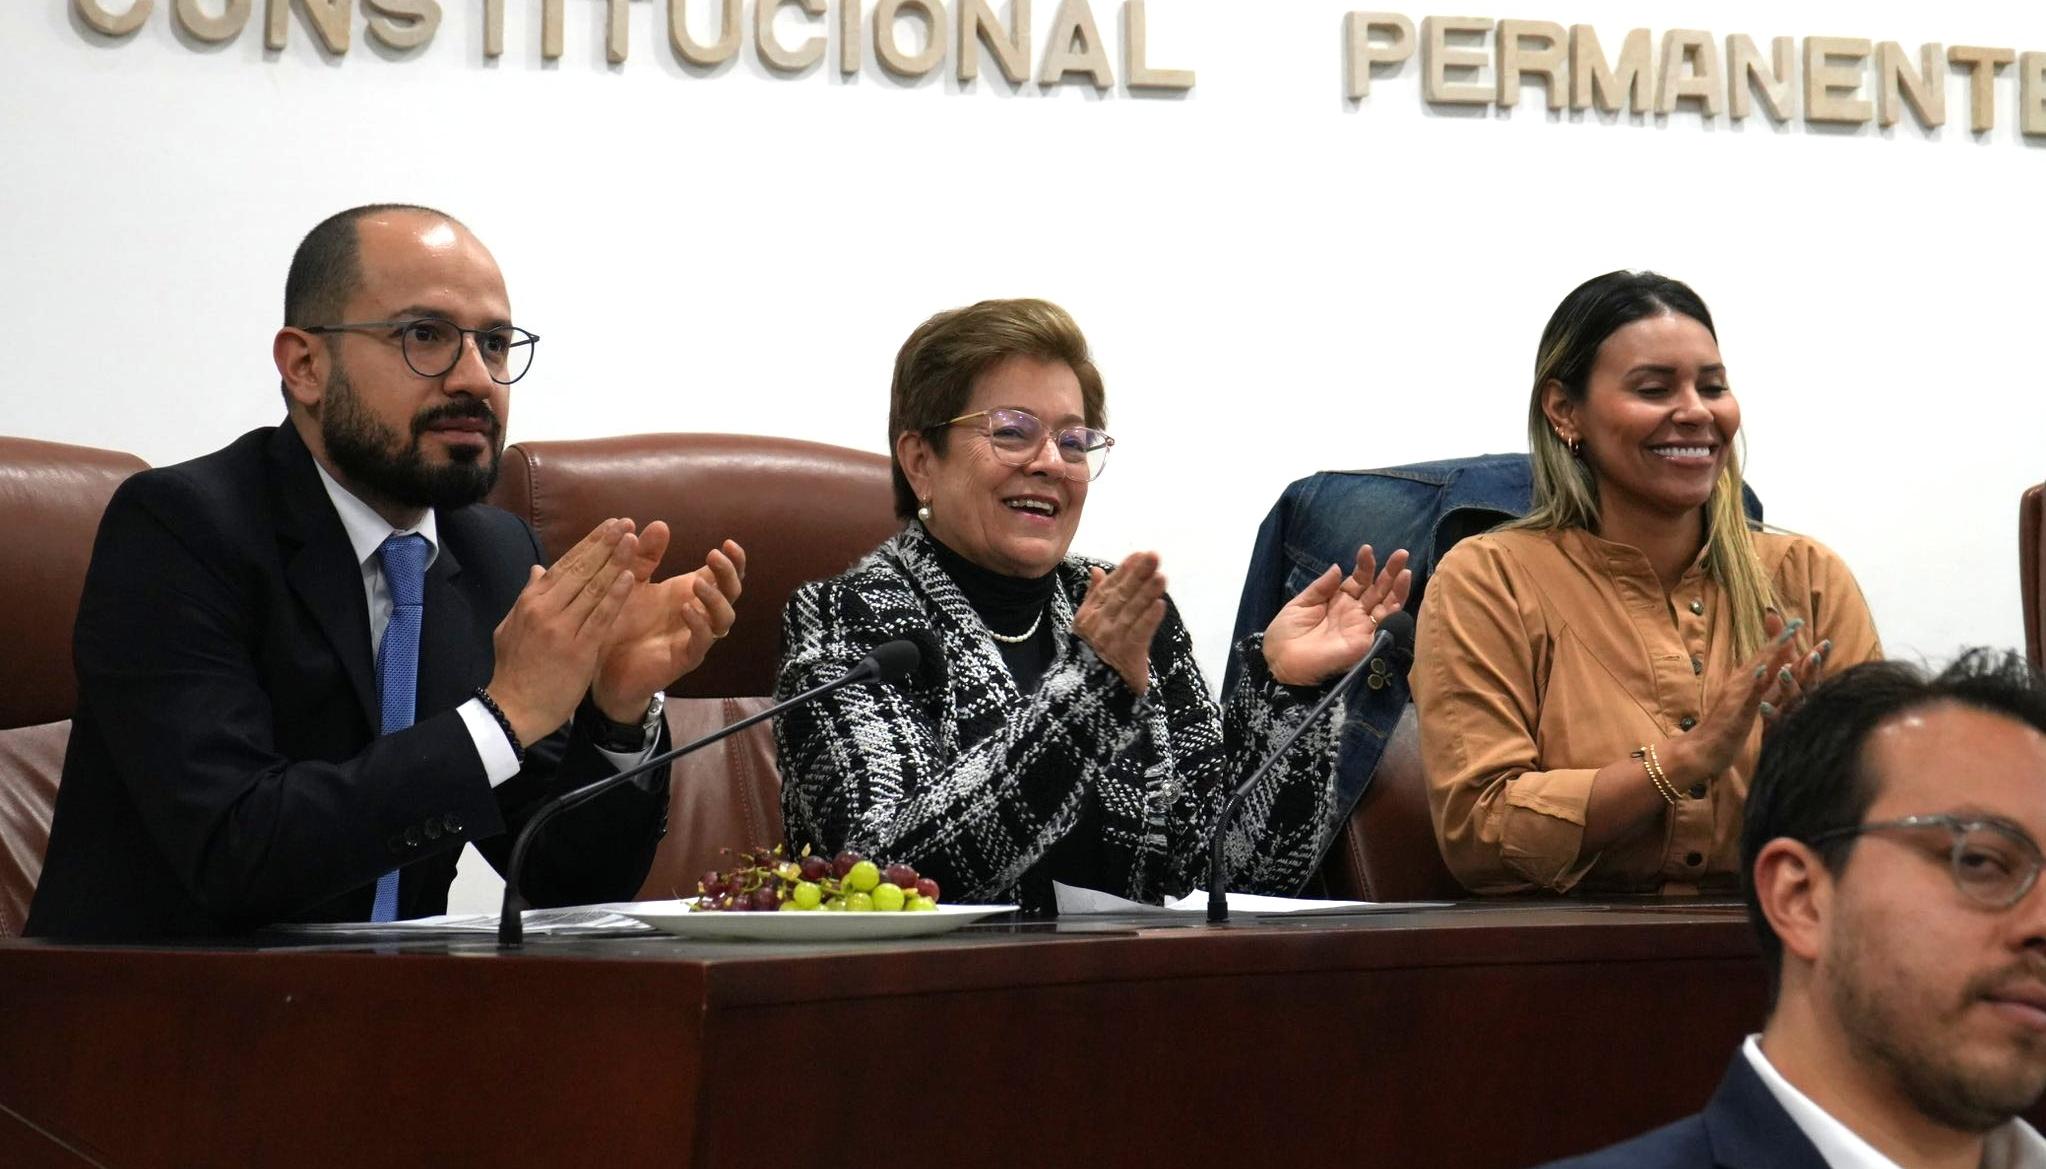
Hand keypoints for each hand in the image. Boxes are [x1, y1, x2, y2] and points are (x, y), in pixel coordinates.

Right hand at [486, 518, 638, 744]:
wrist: (513, 709)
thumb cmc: (514, 669)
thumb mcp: (511, 627)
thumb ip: (528, 596)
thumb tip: (539, 568)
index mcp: (531, 601)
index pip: (565, 564)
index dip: (590, 543)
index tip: (609, 527)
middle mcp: (545, 609)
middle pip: (582, 569)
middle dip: (606, 544)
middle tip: (626, 523)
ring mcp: (562, 628)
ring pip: (593, 588)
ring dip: (615, 561)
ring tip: (633, 540)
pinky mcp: (578, 649)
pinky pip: (601, 616)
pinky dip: (616, 595)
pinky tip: (630, 577)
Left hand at [590, 532, 746, 721]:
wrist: (598, 664)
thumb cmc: (618, 621)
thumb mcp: (629, 581)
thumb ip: (644, 556)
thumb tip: (661, 524)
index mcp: (687, 593)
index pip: (724, 576)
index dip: (733, 560)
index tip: (727, 543)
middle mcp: (697, 614)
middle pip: (731, 594)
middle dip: (728, 574)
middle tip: (713, 556)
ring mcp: (693, 638)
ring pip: (723, 620)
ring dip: (716, 599)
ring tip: (698, 584)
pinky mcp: (682, 659)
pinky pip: (701, 643)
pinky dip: (699, 625)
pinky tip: (686, 610)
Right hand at [1073, 551, 1166, 695]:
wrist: (1093, 695)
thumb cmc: (1093, 655)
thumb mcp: (1087, 625)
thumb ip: (1093, 596)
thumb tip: (1096, 570)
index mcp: (1088, 615)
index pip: (1108, 587)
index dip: (1125, 570)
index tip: (1139, 555)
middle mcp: (1098, 625)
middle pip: (1121, 595)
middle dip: (1138, 575)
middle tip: (1154, 556)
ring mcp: (1111, 641)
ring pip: (1133, 611)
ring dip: (1147, 593)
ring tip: (1161, 576)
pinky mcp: (1126, 656)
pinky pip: (1140, 633)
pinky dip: (1150, 618)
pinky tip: (1161, 605)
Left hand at [1262, 545, 1412, 685]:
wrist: (1280, 662)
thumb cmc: (1285, 635)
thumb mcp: (1300, 604)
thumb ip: (1321, 587)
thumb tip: (1338, 567)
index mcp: (1338, 601)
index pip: (1358, 580)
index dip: (1364, 566)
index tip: (1367, 549)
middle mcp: (1353, 613)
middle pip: (1377, 589)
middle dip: (1389, 571)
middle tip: (1401, 553)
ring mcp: (1361, 626)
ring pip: (1386, 604)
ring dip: (1398, 586)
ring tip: (1405, 568)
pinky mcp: (1366, 641)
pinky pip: (1385, 624)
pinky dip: (1395, 607)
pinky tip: (1401, 592)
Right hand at [1663, 612, 1807, 783]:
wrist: (1699, 751)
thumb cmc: (1723, 730)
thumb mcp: (1746, 706)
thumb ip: (1758, 691)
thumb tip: (1768, 675)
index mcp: (1744, 683)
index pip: (1765, 658)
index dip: (1781, 641)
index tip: (1796, 623)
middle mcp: (1740, 684)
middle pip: (1764, 659)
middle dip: (1782, 640)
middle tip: (1798, 621)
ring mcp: (1738, 697)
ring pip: (1758, 672)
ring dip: (1773, 654)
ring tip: (1788, 638)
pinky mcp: (1737, 714)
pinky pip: (1749, 697)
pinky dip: (1756, 683)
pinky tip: (1764, 671)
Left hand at [1759, 615, 1830, 728]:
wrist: (1774, 735)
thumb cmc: (1782, 696)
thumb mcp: (1782, 667)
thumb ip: (1778, 641)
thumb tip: (1769, 610)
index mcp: (1806, 685)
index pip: (1813, 669)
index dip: (1819, 657)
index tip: (1824, 643)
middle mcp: (1804, 699)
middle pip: (1809, 684)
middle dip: (1810, 669)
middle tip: (1809, 656)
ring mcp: (1793, 716)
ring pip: (1794, 701)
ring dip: (1790, 686)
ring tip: (1783, 672)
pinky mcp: (1779, 731)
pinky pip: (1776, 723)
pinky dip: (1772, 713)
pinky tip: (1763, 705)